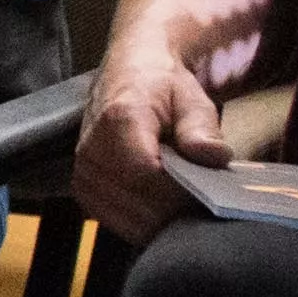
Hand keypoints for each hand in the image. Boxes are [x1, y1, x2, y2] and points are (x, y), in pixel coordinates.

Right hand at [72, 42, 234, 244]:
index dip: (179, 189)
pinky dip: (142, 221)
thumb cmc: (160, 87)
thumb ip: (201, 128)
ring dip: (159, 217)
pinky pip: (116, 222)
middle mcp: (92, 148)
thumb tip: (215, 156)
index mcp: (119, 119)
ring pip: (128, 219)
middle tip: (199, 195)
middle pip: (139, 202)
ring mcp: (83, 171)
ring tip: (178, 197)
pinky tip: (158, 204)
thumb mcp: (190, 98)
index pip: (147, 174)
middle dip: (175, 207)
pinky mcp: (82, 189)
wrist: (127, 75)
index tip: (204, 187)